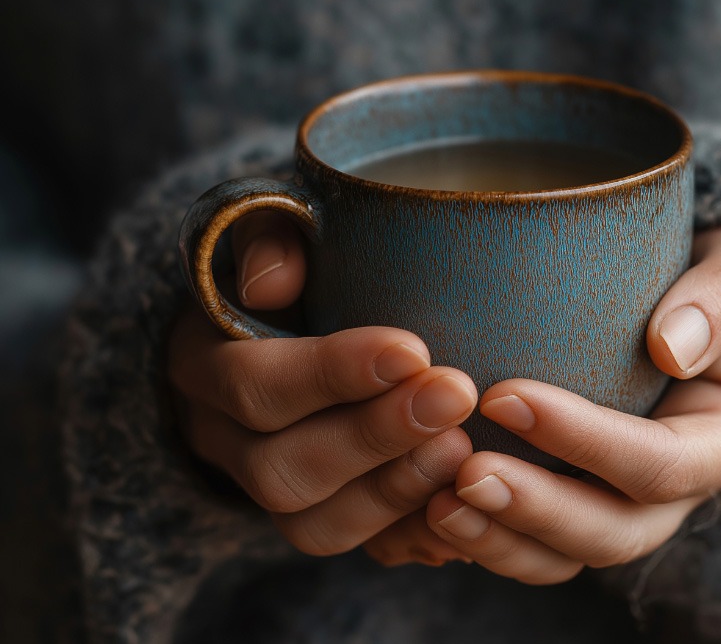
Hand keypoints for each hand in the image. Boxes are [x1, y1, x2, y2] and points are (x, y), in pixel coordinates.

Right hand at [167, 213, 478, 564]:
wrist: (292, 322)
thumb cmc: (296, 265)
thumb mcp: (270, 226)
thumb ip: (267, 237)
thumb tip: (273, 283)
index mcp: (203, 363)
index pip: (252, 383)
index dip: (330, 374)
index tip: (412, 350)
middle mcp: (225, 439)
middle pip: (282, 468)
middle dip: (375, 436)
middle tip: (455, 396)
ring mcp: (269, 489)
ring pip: (315, 524)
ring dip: (394, 491)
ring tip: (462, 450)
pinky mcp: (318, 515)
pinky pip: (356, 548)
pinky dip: (409, 533)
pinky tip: (461, 508)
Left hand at [368, 227, 720, 582]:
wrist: (709, 307)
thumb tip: (671, 347)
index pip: (663, 464)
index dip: (584, 442)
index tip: (505, 396)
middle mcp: (683, 486)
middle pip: (614, 531)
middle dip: (536, 512)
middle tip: (461, 475)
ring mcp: (631, 498)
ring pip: (569, 554)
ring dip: (501, 540)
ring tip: (433, 507)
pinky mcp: (586, 494)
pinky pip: (537, 541)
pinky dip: (486, 535)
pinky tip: (427, 508)